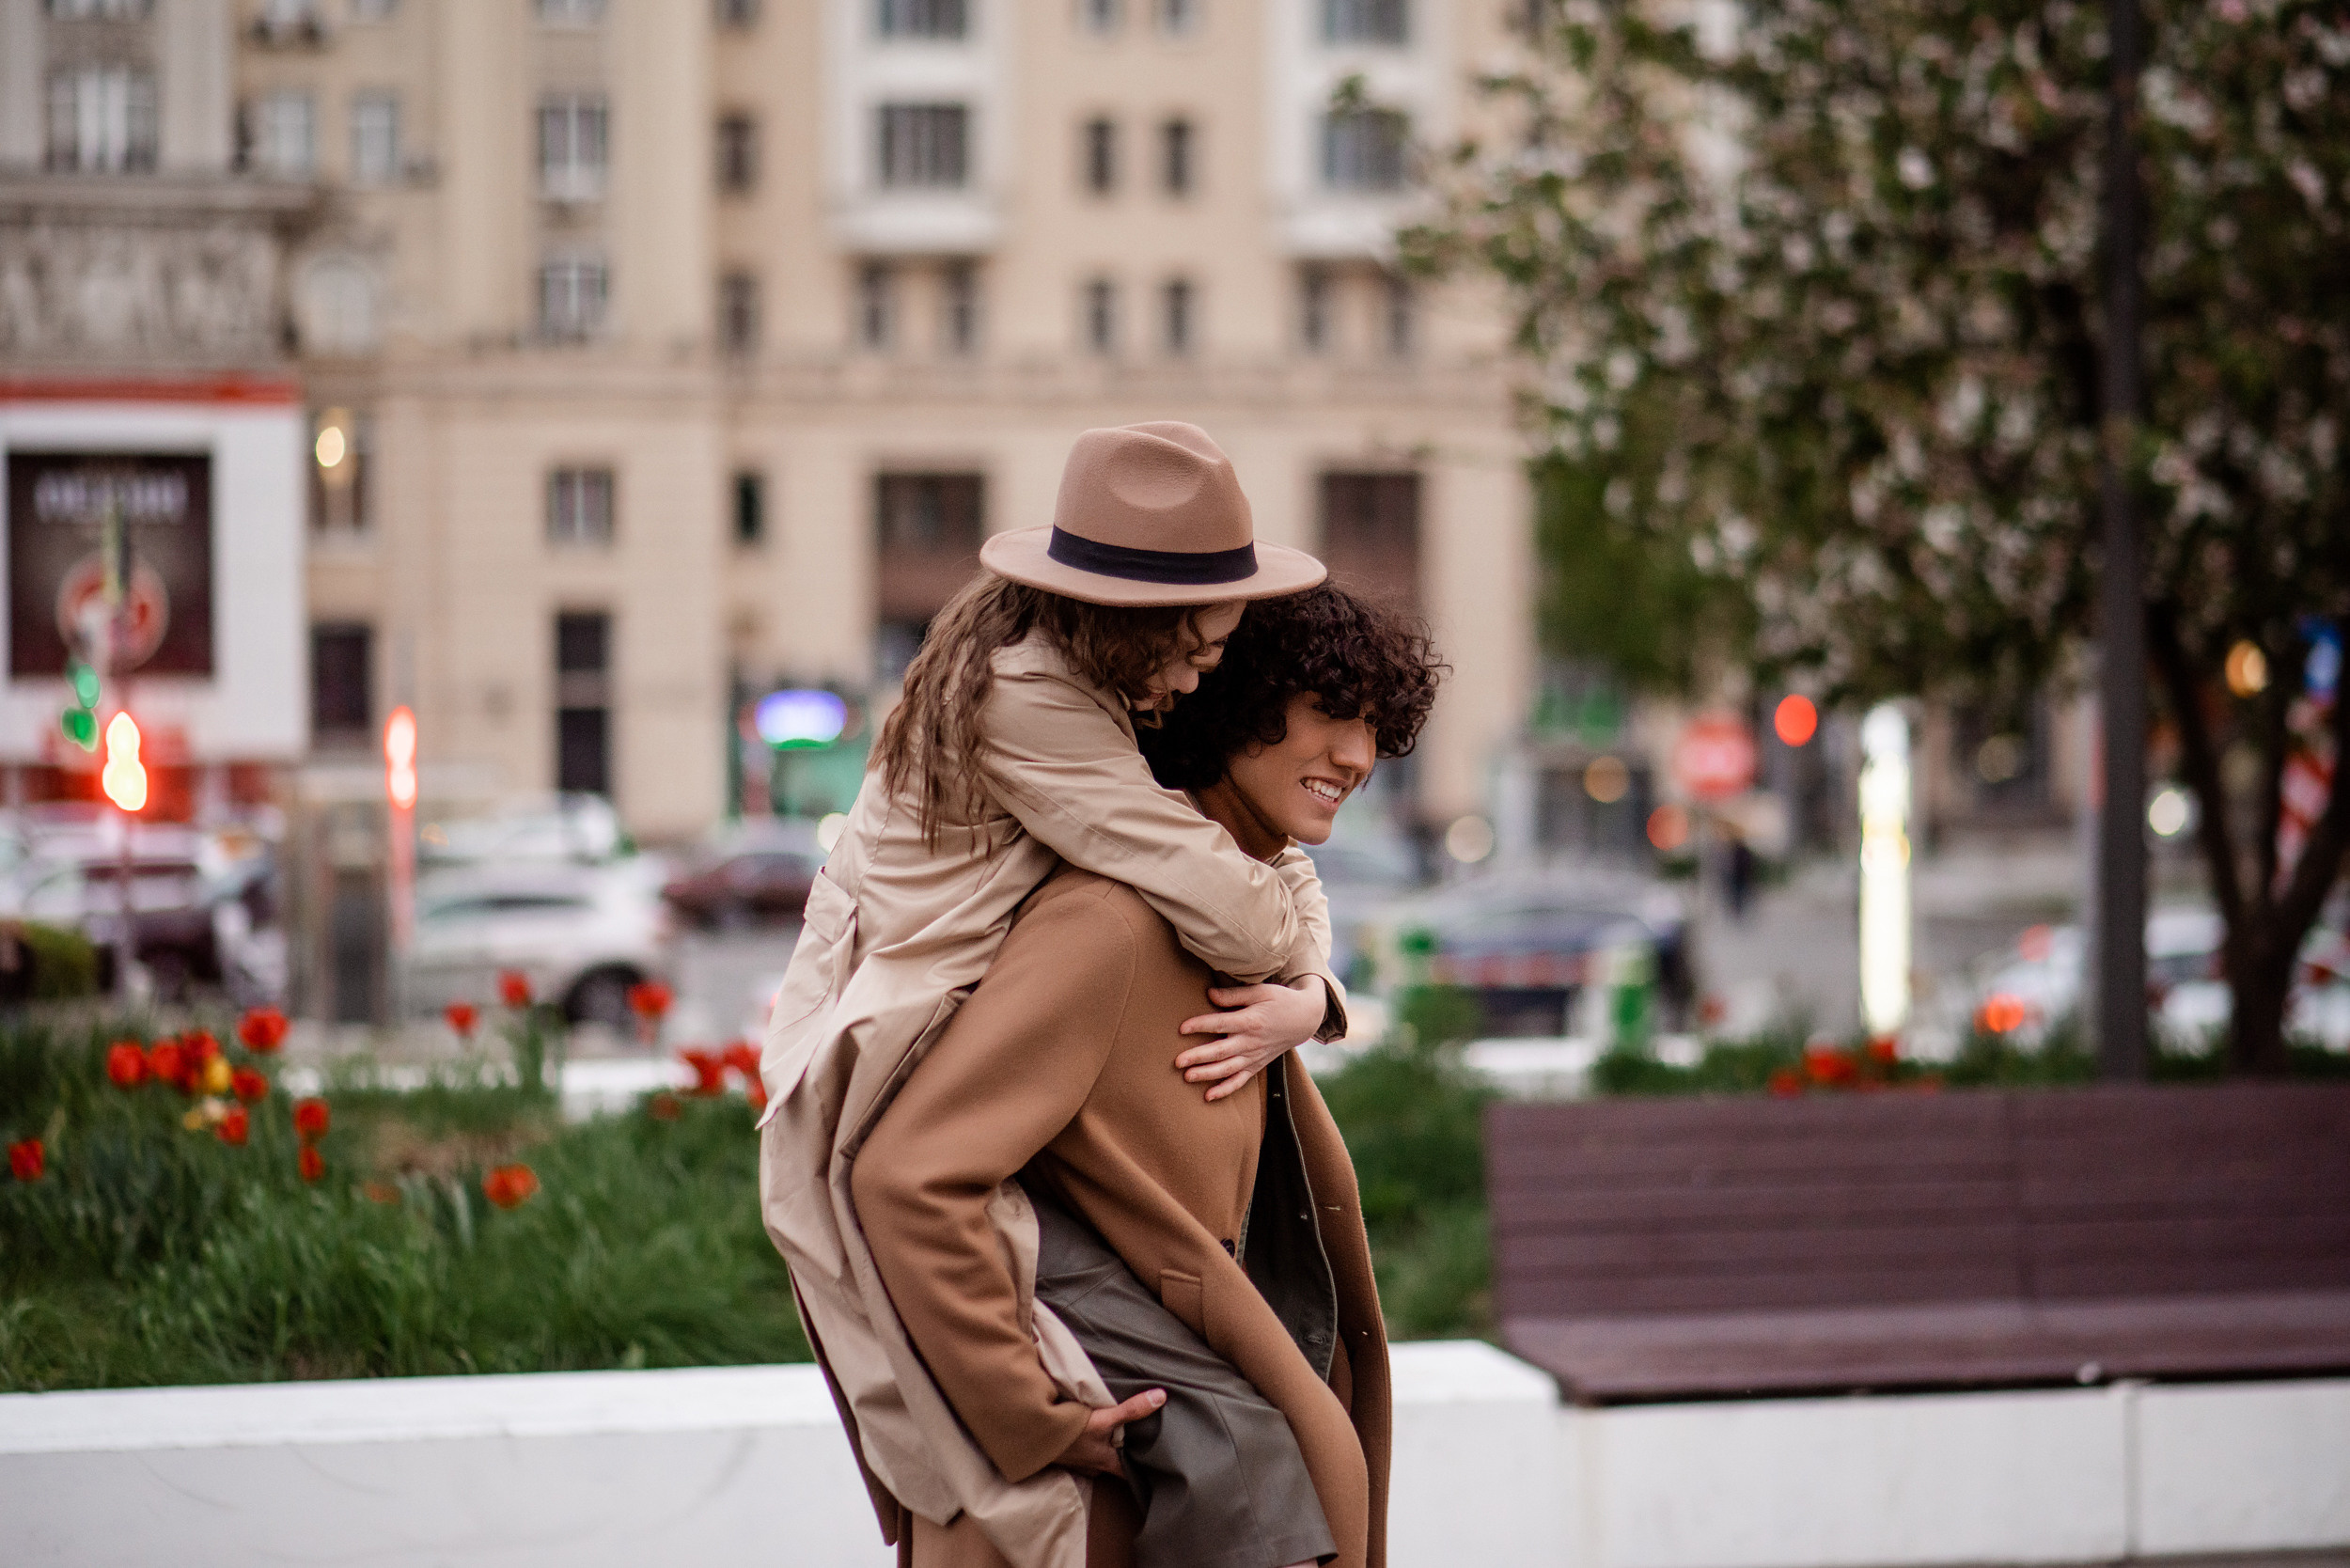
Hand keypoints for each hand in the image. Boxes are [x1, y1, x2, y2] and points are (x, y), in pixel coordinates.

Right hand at [1056, 1388, 1165, 1476]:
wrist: (1034, 1436)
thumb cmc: (1070, 1434)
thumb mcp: (1103, 1420)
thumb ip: (1131, 1410)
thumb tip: (1161, 1397)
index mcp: (1108, 1462)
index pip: (1133, 1471)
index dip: (1146, 1468)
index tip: (1160, 1462)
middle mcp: (1096, 1465)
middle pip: (1118, 1461)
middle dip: (1128, 1451)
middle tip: (1144, 1438)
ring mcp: (1080, 1461)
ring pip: (1102, 1454)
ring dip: (1109, 1444)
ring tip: (1123, 1431)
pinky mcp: (1068, 1453)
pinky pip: (1087, 1448)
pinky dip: (1093, 1440)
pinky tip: (1094, 1429)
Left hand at [1176, 977, 1327, 1101]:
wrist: (1305, 1019)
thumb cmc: (1280, 1000)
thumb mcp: (1260, 991)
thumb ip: (1234, 995)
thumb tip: (1209, 994)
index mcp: (1250, 1021)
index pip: (1220, 1024)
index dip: (1200, 1026)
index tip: (1181, 1028)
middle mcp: (1251, 1042)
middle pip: (1220, 1051)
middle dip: (1198, 1057)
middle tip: (1177, 1061)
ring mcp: (1254, 1056)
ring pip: (1227, 1069)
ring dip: (1207, 1074)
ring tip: (1187, 1077)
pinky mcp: (1257, 1065)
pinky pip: (1240, 1081)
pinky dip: (1225, 1090)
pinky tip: (1208, 1096)